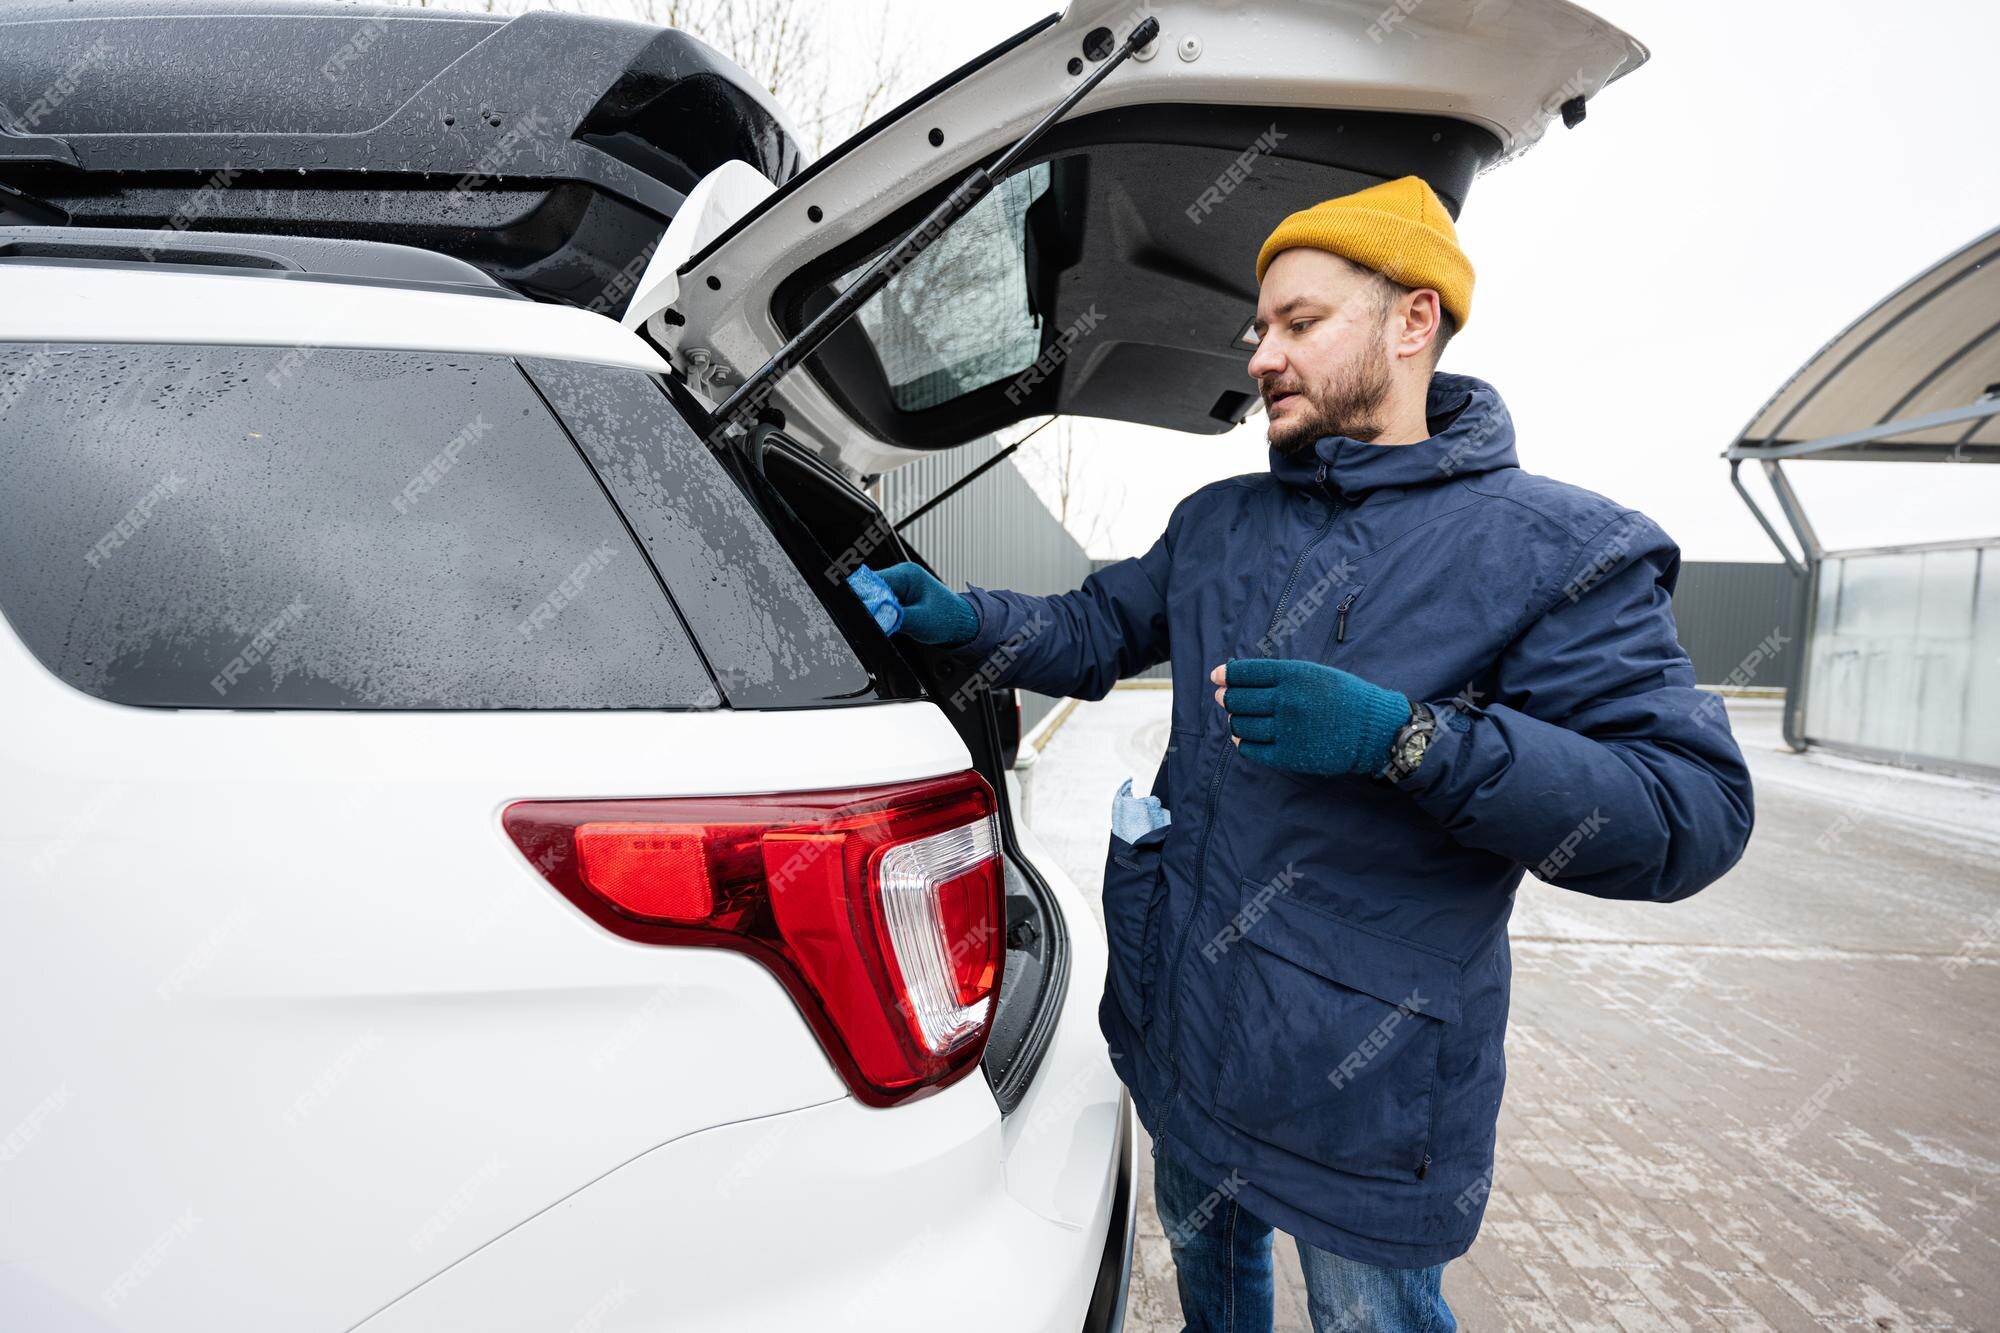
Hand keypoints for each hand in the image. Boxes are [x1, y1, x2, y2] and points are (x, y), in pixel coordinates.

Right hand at [873, 562, 979, 647]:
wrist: (962, 623)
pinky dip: (882, 613)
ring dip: (876, 610)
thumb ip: (894, 617)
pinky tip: (889, 621)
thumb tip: (872, 617)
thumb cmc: (948, 618)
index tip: (865, 614)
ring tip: (886, 622)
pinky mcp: (900, 596)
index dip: (865, 598)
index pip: (874, 581)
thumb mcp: (920, 621)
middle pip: (871, 587)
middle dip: (869, 605)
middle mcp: (902, 575)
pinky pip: (882, 602)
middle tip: (876, 621)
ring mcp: (900, 585)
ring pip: (875, 596)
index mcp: (907, 574)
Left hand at [1210, 658, 1412, 776]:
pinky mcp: (1289, 755)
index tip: (1217, 677)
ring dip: (1234, 719)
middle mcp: (1286, 701)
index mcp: (1293, 676)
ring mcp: (1286, 730)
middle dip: (1226, 697)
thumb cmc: (1345, 697)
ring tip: (1236, 716)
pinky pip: (1252, 749)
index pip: (1246, 673)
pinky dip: (1242, 742)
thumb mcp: (1315, 674)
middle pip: (1239, 699)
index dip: (1226, 675)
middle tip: (1222, 696)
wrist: (1374, 730)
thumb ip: (1280, 675)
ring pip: (1242, 724)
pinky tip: (1242, 737)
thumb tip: (1241, 678)